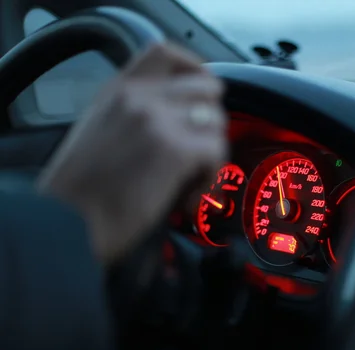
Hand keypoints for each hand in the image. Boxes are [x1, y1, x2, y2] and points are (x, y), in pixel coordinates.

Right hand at [37, 43, 226, 263]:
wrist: (67, 220)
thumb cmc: (83, 186)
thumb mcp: (101, 127)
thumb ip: (137, 110)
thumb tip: (182, 113)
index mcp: (120, 88)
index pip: (168, 53)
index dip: (194, 71)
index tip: (201, 96)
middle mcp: (139, 97)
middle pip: (207, 89)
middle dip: (211, 122)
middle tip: (199, 151)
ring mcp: (157, 119)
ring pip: (216, 123)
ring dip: (211, 156)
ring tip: (189, 181)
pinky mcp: (173, 148)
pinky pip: (216, 152)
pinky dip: (209, 178)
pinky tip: (187, 196)